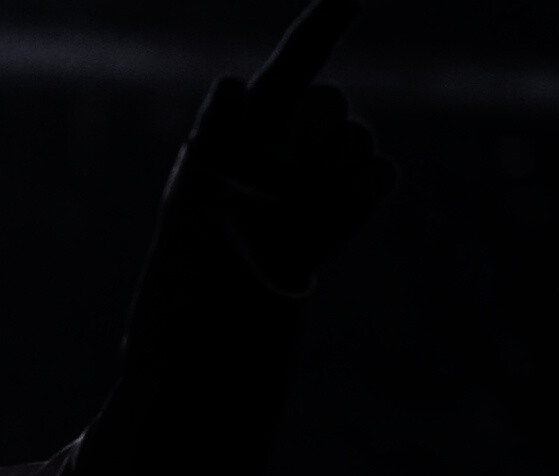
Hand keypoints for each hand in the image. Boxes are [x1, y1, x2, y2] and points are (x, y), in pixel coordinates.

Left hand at [163, 0, 397, 293]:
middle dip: (324, 123)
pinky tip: (358, 192)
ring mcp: (301, 193)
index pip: (283, 74)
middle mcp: (266, 161)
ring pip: (355, 142)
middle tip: (290, 171)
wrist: (209, 360)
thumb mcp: (193, 202)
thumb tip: (234, 81)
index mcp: (228, 141)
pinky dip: (370, 180)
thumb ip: (216, 140)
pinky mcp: (325, 228)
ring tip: (307, 204)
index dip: (318, 31)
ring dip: (345, 156)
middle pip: (329, 108)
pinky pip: (373, 180)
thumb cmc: (185, 282)